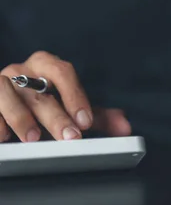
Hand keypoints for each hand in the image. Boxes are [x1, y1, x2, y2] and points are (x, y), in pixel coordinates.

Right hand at [0, 51, 130, 141]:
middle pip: (39, 90)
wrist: (5, 101)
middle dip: (56, 116)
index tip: (86, 121)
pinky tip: (4, 138)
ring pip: (5, 94)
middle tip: (71, 137)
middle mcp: (20, 71)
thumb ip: (97, 116)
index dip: (75, 96)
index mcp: (45, 65)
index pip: (63, 72)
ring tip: (33, 138)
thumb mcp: (71, 108)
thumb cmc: (42, 102)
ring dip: (21, 117)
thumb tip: (125, 126)